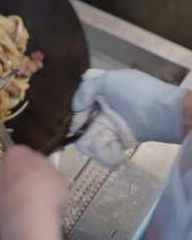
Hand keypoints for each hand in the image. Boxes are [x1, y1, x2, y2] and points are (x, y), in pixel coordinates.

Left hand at [0, 146, 66, 239]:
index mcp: (16, 153)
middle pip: (12, 169)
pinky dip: (12, 209)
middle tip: (39, 188)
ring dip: (16, 194)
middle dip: (22, 177)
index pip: (25, 152)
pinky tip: (25, 217)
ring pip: (6, 188)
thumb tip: (48, 173)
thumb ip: (49, 170)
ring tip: (33, 206)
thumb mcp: (59, 175)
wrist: (28, 219)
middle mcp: (0, 167)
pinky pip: (4, 205)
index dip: (36, 163)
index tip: (44, 172)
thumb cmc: (46, 192)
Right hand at [71, 69, 188, 167]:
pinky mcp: (117, 142)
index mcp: (101, 93)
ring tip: (106, 150)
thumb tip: (75, 108)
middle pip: (80, 124)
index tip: (78, 114)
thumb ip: (85, 90)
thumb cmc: (136, 93)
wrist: (162, 114)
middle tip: (81, 136)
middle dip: (80, 131)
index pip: (79, 102)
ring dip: (95, 148)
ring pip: (87, 141)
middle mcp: (102, 110)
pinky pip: (102, 152)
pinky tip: (117, 159)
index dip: (75, 109)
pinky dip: (107, 157)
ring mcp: (109, 127)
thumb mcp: (108, 80)